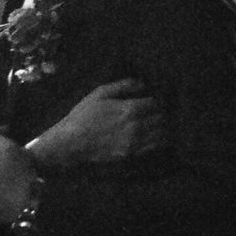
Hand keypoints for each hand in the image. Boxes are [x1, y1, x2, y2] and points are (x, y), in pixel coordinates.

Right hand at [27, 78, 163, 169]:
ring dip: (162, 127)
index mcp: (129, 109)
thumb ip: (122, 85)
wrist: (72, 142)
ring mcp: (134, 141)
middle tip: (159, 111)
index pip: (155, 103)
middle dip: (161, 113)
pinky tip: (155, 136)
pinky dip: (158, 140)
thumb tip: (141, 83)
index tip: (154, 100)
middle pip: (160, 118)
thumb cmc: (83, 115)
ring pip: (161, 133)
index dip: (156, 100)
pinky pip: (153, 147)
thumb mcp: (99, 93)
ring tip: (159, 124)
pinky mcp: (131, 153)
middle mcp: (135, 126)